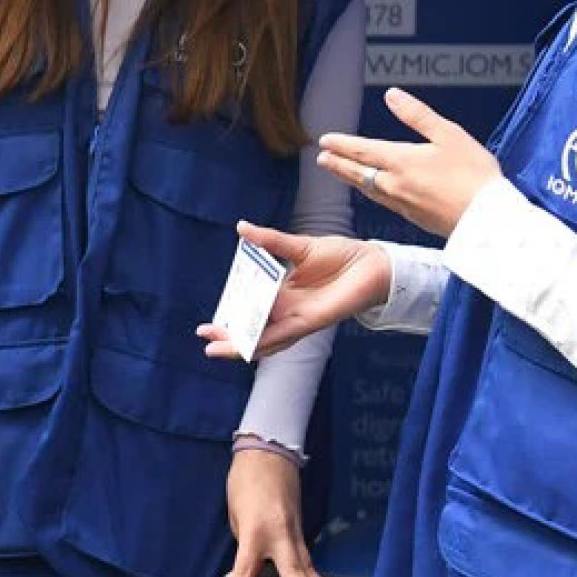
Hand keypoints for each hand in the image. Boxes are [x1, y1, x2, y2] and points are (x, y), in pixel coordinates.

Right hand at [198, 221, 390, 359]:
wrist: (372, 262)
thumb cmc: (341, 255)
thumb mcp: (297, 246)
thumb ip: (269, 242)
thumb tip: (241, 227)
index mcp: (283, 294)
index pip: (251, 310)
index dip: (231, 316)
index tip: (208, 321)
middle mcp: (288, 311)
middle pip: (253, 329)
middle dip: (229, 335)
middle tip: (203, 334)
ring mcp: (299, 319)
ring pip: (265, 339)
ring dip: (240, 345)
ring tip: (215, 348)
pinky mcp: (312, 321)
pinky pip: (285, 334)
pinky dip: (265, 340)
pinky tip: (247, 345)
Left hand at [224, 447, 342, 576]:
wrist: (267, 453)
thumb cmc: (245, 481)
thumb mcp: (235, 515)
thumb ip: (243, 542)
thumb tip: (246, 567)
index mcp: (254, 531)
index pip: (245, 571)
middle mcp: (278, 534)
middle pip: (295, 571)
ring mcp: (293, 530)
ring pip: (307, 564)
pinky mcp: (299, 526)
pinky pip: (305, 554)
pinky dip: (313, 573)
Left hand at [315, 87, 501, 237]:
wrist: (487, 219)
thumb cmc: (474, 175)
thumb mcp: (449, 135)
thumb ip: (417, 115)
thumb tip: (392, 95)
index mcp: (402, 161)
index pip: (362, 150)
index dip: (342, 144)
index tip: (325, 140)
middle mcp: (396, 184)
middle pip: (358, 172)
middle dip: (338, 163)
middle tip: (321, 158)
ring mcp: (403, 204)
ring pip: (368, 189)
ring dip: (350, 178)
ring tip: (340, 172)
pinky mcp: (414, 218)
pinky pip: (383, 202)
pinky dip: (371, 193)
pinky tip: (374, 192)